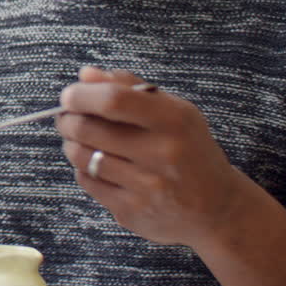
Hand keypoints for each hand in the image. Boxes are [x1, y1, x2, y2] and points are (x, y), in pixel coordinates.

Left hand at [56, 65, 257, 248]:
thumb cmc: (189, 150)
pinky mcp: (133, 211)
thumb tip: (86, 74)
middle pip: (88, 128)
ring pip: (82, 156)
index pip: (113, 100)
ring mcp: (147, 186)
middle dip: (67, 119)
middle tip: (67, 117)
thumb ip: (129, 87)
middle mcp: (162, 154)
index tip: (69, 95)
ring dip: (71, 144)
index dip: (81, 95)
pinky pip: (88, 182)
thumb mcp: (174, 112)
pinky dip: (84, 169)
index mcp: (174, 120)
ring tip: (80, 139)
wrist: (218, 209)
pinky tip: (98, 165)